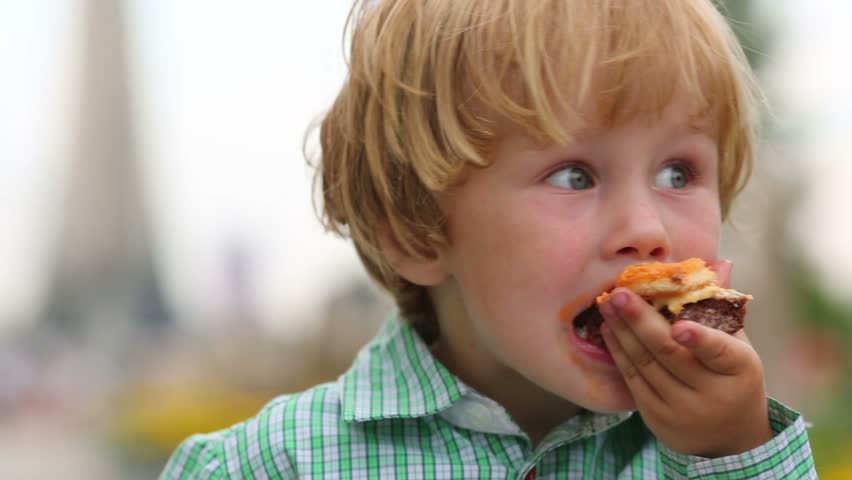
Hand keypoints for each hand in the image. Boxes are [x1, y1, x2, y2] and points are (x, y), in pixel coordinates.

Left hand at [599, 260, 772, 456]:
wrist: (729, 439)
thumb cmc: (733, 378)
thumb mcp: (738, 345)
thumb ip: (721, 307)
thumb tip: (719, 264)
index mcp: (740, 370)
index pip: (719, 352)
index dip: (699, 339)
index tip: (679, 326)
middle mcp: (711, 394)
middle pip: (669, 353)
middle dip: (640, 321)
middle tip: (619, 294)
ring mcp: (682, 409)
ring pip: (645, 365)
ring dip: (622, 332)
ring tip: (607, 305)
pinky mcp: (657, 418)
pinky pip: (632, 381)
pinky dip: (619, 353)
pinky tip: (609, 330)